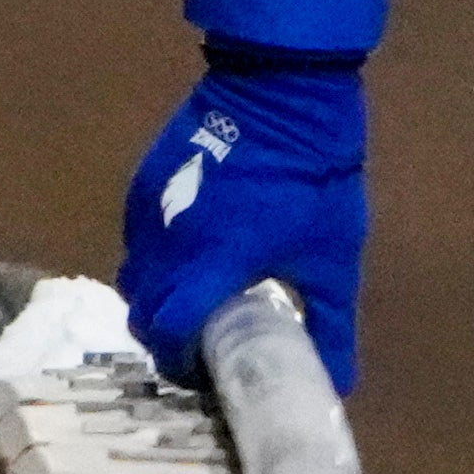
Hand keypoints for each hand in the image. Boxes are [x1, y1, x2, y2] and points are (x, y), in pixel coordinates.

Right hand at [119, 48, 369, 386]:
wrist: (281, 90)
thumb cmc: (315, 178)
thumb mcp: (333, 256)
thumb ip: (330, 323)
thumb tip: (338, 383)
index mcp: (208, 265)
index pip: (166, 334)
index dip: (181, 361)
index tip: (207, 368)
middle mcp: (164, 245)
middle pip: (143, 313)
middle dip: (168, 337)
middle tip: (207, 342)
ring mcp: (146, 213)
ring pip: (135, 278)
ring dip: (161, 300)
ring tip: (203, 300)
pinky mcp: (142, 186)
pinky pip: (139, 242)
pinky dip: (159, 262)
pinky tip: (196, 256)